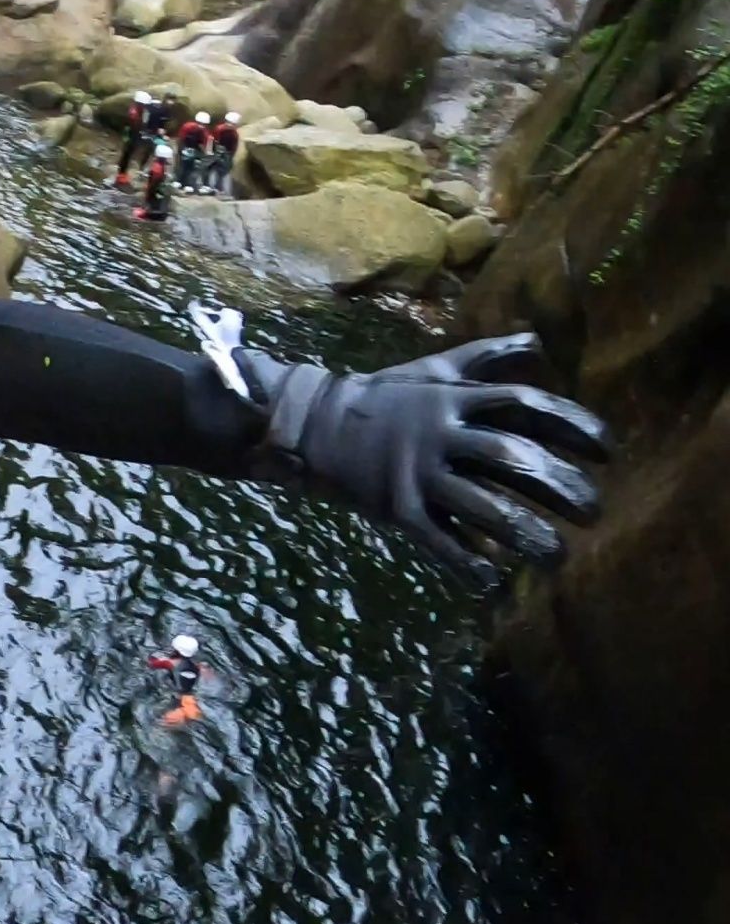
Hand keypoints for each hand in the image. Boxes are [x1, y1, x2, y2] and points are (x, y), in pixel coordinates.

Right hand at [239, 333, 607, 587]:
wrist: (315, 425)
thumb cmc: (383, 397)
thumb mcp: (434, 370)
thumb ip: (485, 358)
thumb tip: (535, 343)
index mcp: (455, 400)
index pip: (524, 405)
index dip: (571, 425)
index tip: (607, 451)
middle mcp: (440, 434)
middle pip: (511, 457)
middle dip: (558, 486)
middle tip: (593, 512)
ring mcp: (417, 472)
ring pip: (480, 504)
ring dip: (523, 533)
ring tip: (557, 557)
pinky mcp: (397, 507)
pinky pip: (437, 539)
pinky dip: (465, 561)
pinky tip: (492, 580)